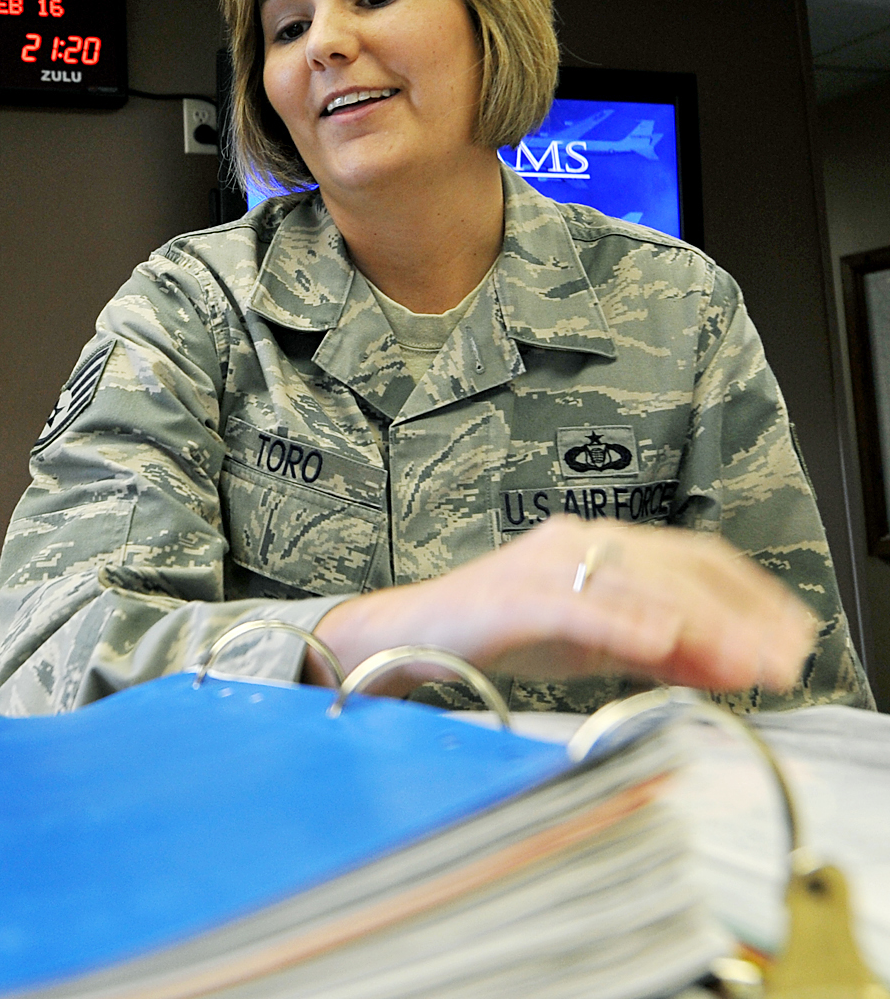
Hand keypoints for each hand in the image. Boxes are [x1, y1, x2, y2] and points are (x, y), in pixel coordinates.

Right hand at [305, 515, 814, 693]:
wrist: (410, 633)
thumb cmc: (498, 633)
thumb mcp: (593, 643)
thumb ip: (658, 648)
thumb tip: (730, 663)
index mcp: (600, 544)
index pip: (695, 557)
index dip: (751, 595)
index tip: (793, 636)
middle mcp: (578, 540)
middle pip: (677, 569)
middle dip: (740, 616)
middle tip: (782, 659)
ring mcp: (544, 563)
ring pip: (638, 584)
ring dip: (698, 625)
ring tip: (741, 661)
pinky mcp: (513, 595)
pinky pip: (578, 604)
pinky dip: (624, 621)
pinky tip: (660, 641)